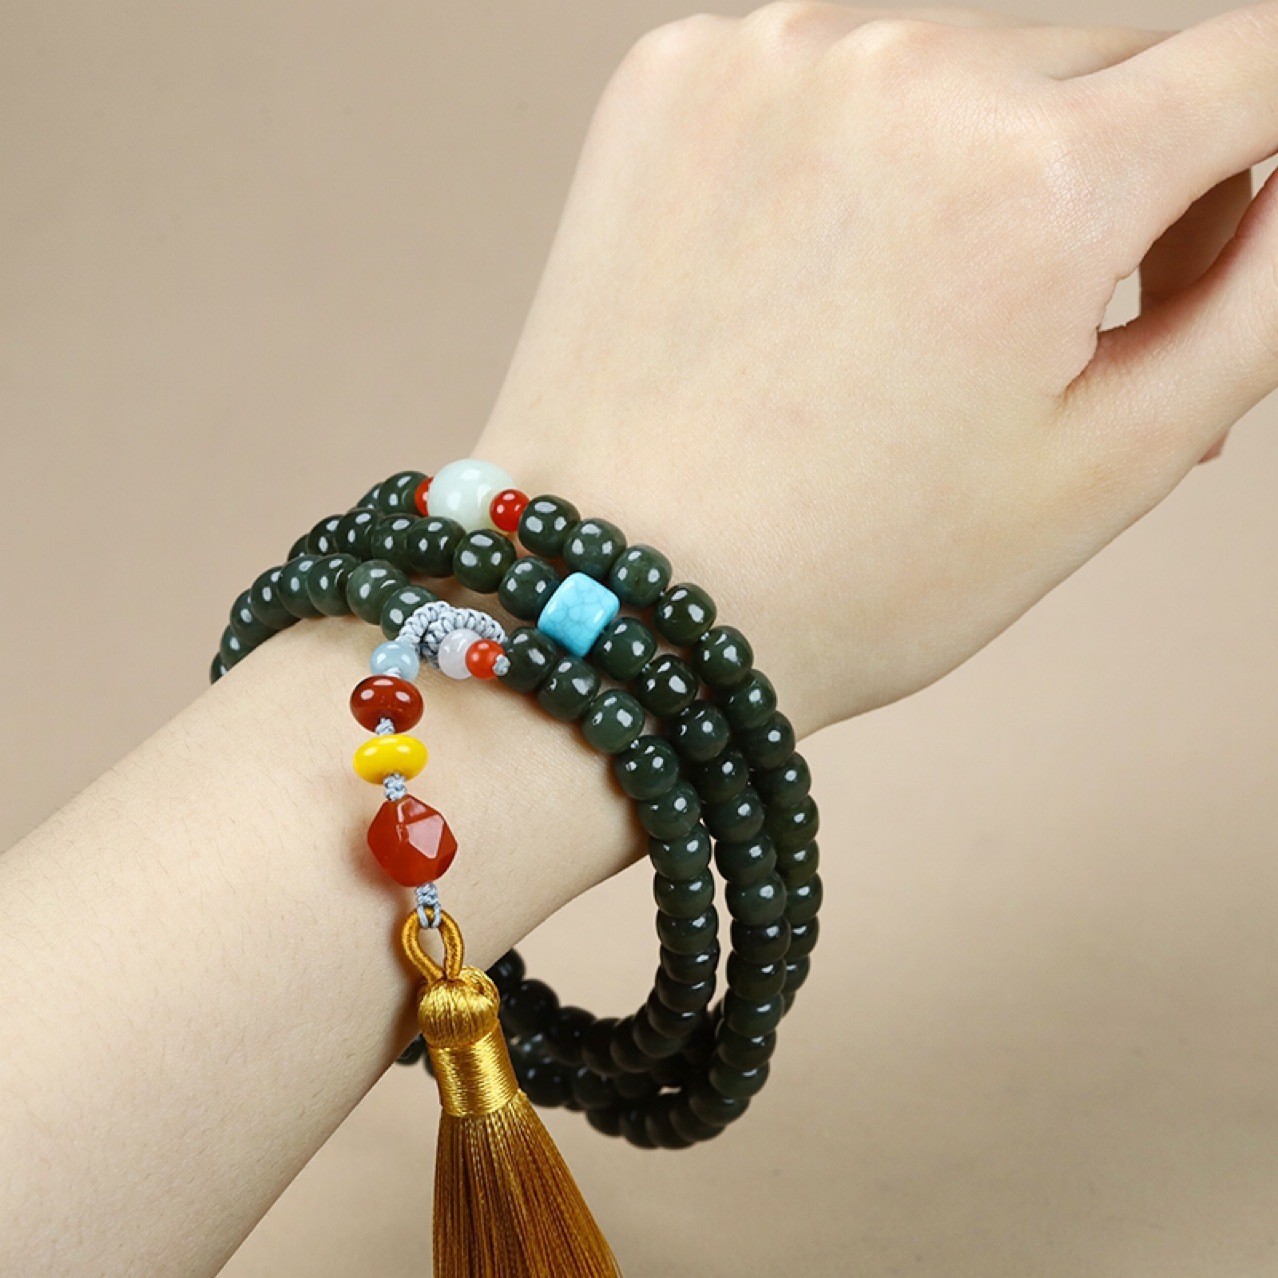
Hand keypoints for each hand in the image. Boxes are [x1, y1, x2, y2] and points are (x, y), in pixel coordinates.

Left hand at [476, 2, 1275, 734]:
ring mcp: (768, 58)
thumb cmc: (852, 573)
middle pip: (1106, 68)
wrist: (616, 598)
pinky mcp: (672, 77)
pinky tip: (817, 279)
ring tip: (923, 323)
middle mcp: (904, 69)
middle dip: (1124, 180)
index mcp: (1038, 178)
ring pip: (962, 66)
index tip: (1219, 228)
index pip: (1258, 61)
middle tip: (1066, 331)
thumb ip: (1258, 302)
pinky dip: (856, 153)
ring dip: (983, 162)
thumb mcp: (1105, 470)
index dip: (1267, 146)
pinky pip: (830, 75)